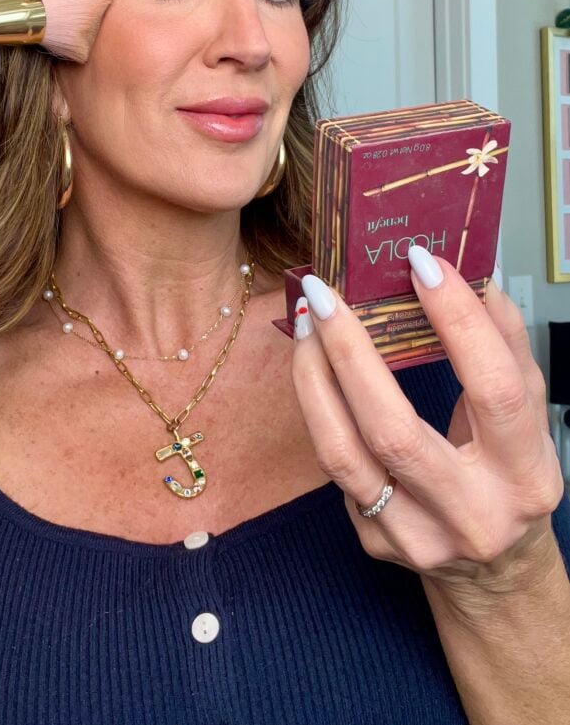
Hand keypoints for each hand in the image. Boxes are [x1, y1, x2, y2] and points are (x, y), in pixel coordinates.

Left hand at [290, 249, 565, 588]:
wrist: (494, 567)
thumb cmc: (509, 473)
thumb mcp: (526, 411)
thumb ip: (505, 343)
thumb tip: (474, 271)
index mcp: (524, 474)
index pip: (492, 390)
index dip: (458, 322)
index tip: (421, 262)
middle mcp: (472, 514)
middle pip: (394, 431)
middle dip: (350, 352)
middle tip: (325, 295)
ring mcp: (418, 536)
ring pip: (342, 453)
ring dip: (313, 378)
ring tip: (305, 325)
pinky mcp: (375, 542)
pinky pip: (334, 467)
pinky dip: (319, 410)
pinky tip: (315, 372)